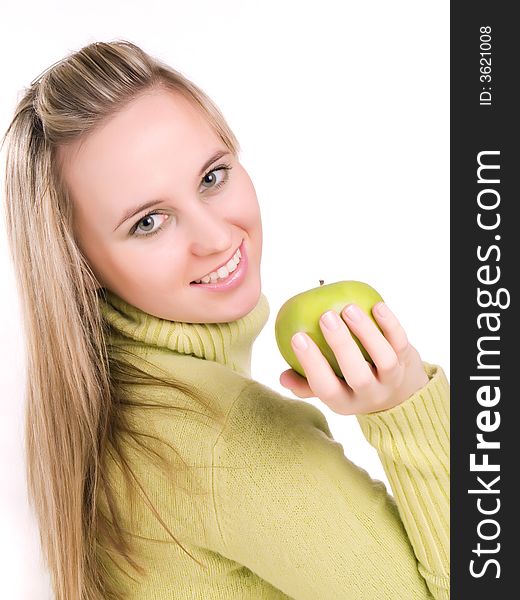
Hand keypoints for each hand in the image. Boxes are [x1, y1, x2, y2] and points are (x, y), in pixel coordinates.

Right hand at [279, 302, 429, 415]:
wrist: (401, 394)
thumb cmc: (350, 383)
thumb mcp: (331, 390)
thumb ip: (306, 382)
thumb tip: (282, 376)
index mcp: (344, 402)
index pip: (325, 388)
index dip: (311, 364)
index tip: (297, 337)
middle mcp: (369, 394)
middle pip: (357, 375)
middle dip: (341, 346)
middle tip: (325, 317)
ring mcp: (392, 379)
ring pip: (383, 359)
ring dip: (367, 332)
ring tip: (348, 308)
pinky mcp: (408, 361)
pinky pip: (401, 342)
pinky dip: (390, 324)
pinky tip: (376, 305)